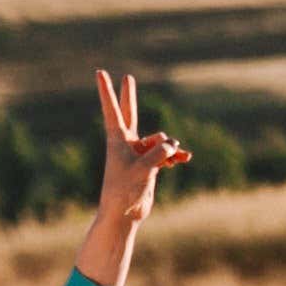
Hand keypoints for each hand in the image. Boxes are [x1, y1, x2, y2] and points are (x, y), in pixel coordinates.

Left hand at [90, 69, 192, 228]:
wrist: (124, 214)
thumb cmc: (125, 190)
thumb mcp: (144, 168)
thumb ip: (159, 152)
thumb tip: (173, 145)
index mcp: (117, 139)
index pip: (112, 109)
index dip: (107, 90)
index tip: (100, 71)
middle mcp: (127, 143)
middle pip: (130, 112)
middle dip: (129, 96)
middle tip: (128, 77)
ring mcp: (139, 153)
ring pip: (160, 139)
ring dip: (170, 147)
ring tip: (178, 159)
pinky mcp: (149, 164)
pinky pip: (166, 153)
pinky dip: (175, 155)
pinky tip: (186, 159)